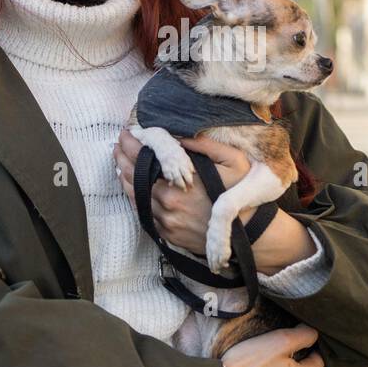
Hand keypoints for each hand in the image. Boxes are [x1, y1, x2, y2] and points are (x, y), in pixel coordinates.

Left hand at [113, 130, 258, 256]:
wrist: (249, 234)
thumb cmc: (241, 193)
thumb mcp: (231, 160)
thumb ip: (204, 145)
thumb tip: (179, 133)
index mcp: (177, 183)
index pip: (143, 158)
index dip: (131, 143)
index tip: (126, 132)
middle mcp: (166, 203)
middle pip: (132, 177)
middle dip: (121, 158)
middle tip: (118, 145)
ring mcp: (165, 221)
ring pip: (133, 196)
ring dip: (124, 178)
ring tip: (120, 164)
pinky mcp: (167, 234)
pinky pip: (143, 213)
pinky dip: (134, 198)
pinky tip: (134, 188)